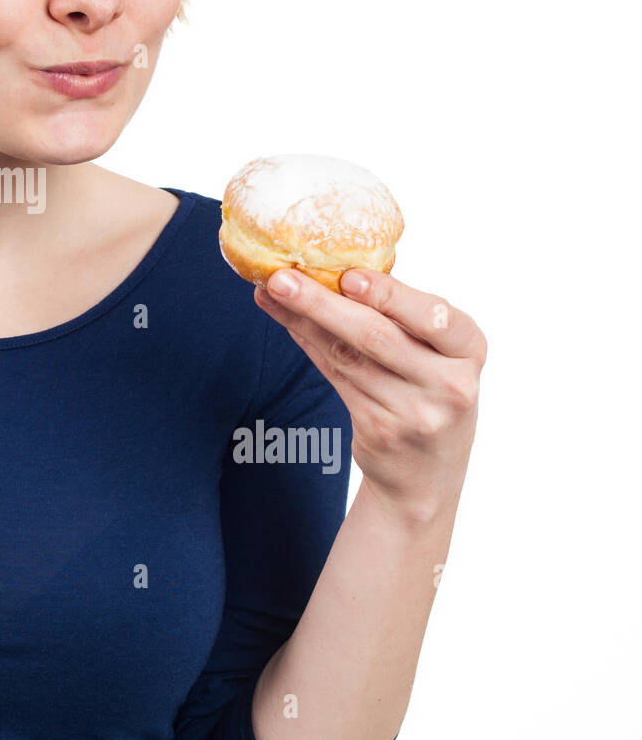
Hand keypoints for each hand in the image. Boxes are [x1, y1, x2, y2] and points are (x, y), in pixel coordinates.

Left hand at [253, 267, 486, 527]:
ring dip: (302, 320)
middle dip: (323, 303)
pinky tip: (286, 320)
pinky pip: (334, 376)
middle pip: (376, 336)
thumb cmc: (431, 389)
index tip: (349, 275)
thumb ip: (401, 316)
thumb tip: (335, 265)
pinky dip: (308, 343)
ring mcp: (414, 413)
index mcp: (469, 350)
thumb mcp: (439, 354)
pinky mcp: (379, 429)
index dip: (390, 296)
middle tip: (283, 278)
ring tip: (270, 292)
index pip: (434, 318)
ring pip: (346, 356)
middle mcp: (448, 384)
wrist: (429, 473)